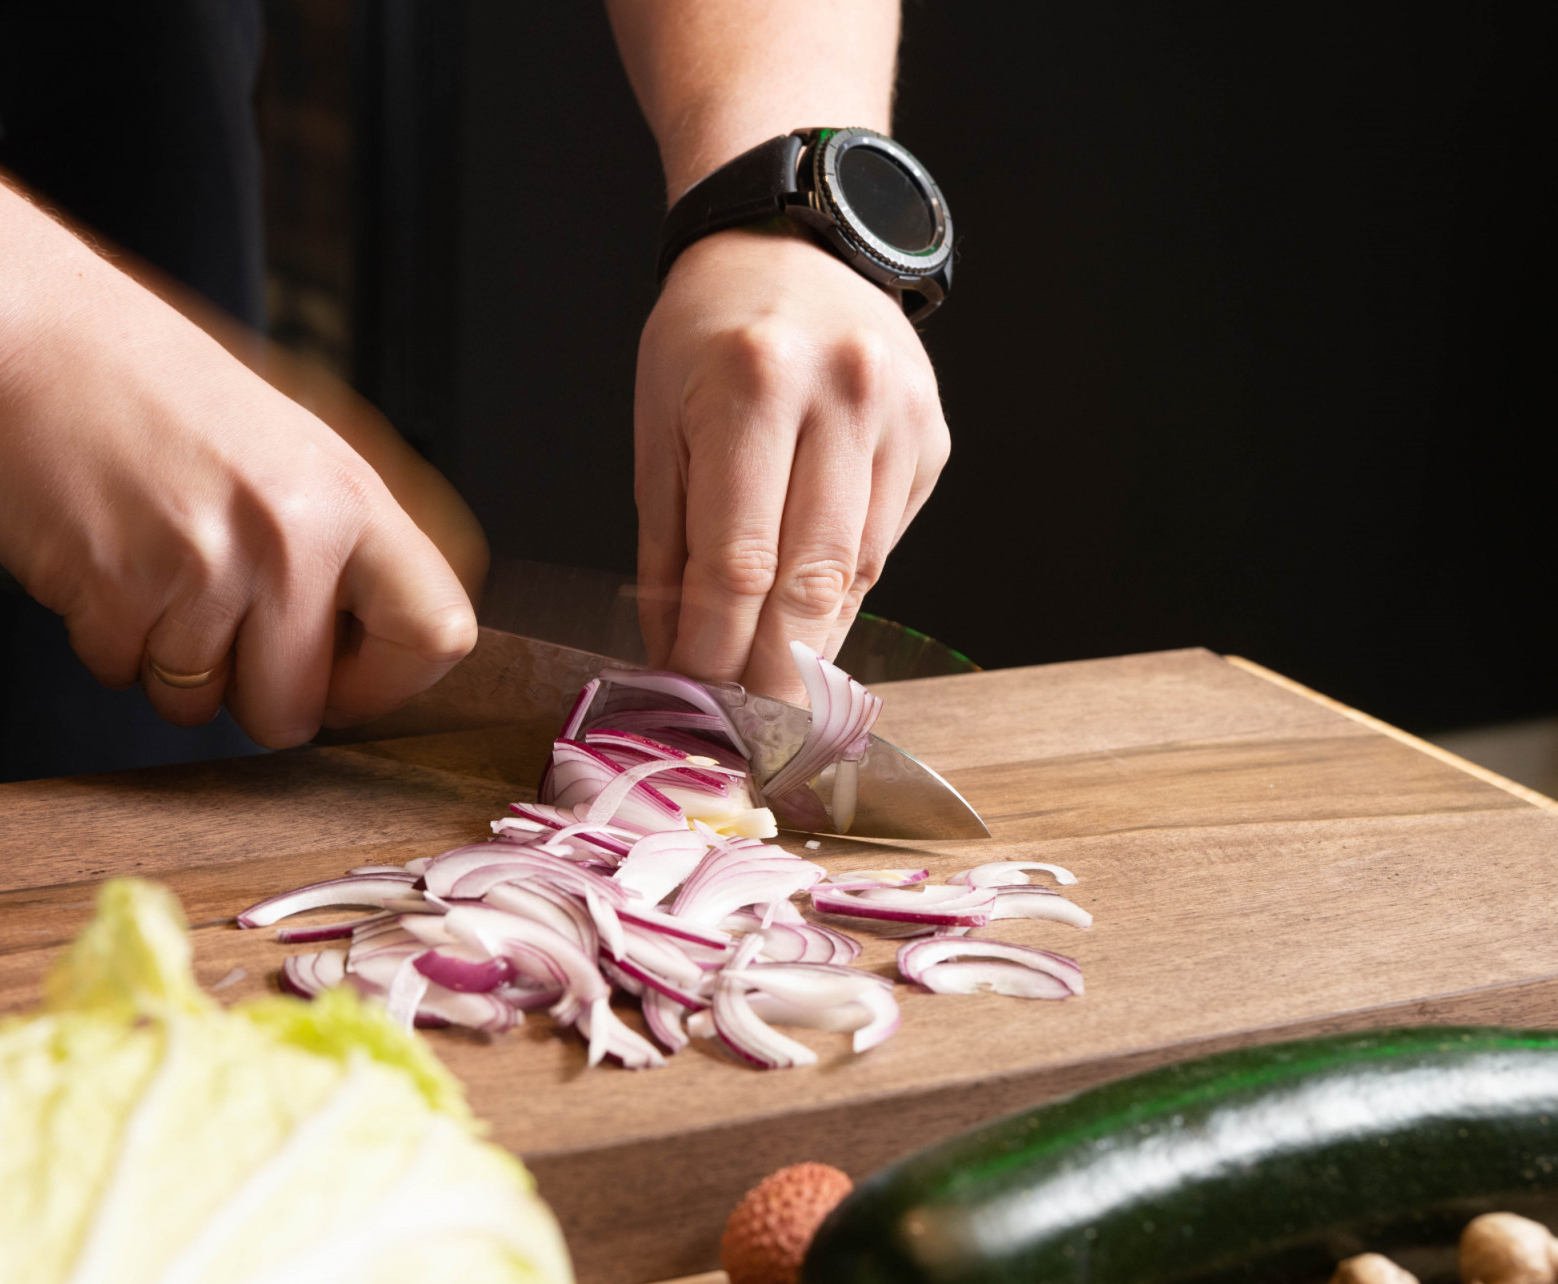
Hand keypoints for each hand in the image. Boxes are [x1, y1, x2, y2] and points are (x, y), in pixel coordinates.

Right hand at [0, 269, 477, 744]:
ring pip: (197, 704)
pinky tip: (108, 560)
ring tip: (155, 569)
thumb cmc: (163, 394)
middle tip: (221, 631)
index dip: (386, 682)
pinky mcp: (112, 589)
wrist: (41, 335)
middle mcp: (287, 535)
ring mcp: (200, 565)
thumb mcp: (294, 454)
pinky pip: (119, 673)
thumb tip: (369, 664)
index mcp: (348, 498)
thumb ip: (342, 553)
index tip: (342, 679)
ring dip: (166, 661)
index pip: (433, 633)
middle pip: (294, 710)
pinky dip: (106, 637)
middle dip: (252, 696)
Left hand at [633, 225, 950, 701]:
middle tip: (745, 732)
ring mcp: (899, 417)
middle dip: (773, 671)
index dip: (718, 648)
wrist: (793, 244)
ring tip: (770, 689)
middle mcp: (841, 396)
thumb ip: (668, 545)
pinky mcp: (931, 438)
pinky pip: (883, 543)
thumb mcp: (659, 426)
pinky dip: (843, 590)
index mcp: (753, 386)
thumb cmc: (704, 337)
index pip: (739, 559)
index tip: (695, 703)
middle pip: (811, 579)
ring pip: (857, 571)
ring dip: (812, 642)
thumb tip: (676, 655)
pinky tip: (809, 611)